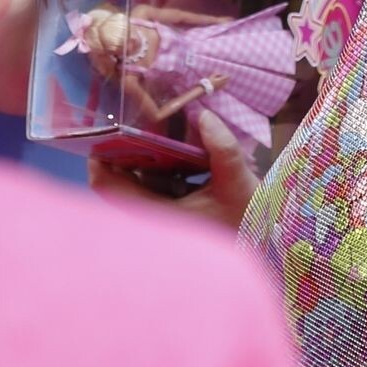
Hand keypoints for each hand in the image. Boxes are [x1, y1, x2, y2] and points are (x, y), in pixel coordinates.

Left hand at [88, 109, 260, 229]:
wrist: (267, 252)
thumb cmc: (249, 225)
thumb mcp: (238, 184)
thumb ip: (222, 148)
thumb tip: (203, 115)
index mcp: (158, 215)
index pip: (108, 188)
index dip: (99, 158)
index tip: (107, 129)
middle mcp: (155, 218)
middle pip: (123, 180)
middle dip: (127, 148)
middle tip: (136, 116)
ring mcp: (167, 217)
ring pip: (143, 182)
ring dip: (148, 156)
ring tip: (158, 123)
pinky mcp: (180, 214)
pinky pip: (161, 186)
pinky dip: (165, 167)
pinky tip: (182, 147)